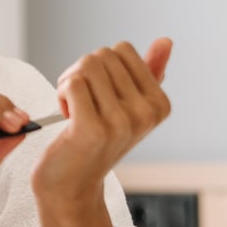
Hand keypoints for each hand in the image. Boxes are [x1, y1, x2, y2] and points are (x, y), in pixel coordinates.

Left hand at [31, 38, 172, 212]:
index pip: (123, 49)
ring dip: (69, 83)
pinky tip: (67, 119)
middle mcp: (145, 113)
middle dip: (83, 73)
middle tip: (82, 105)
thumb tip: (165, 40)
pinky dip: (61, 94)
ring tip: (74, 111)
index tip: (100, 97)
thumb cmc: (96, 142)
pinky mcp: (92, 129)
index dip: (102, 68)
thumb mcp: (128, 106)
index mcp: (159, 104)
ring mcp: (121, 122)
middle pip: (102, 54)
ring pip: (86, 65)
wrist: (72, 186)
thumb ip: (149, 73)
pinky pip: (73, 82)